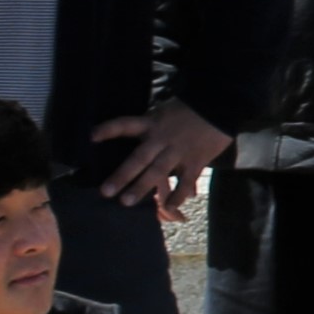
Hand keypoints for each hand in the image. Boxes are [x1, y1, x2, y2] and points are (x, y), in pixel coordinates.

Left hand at [93, 100, 223, 219]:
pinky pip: (185, 181)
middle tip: (106, 192)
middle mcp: (162, 139)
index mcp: (152, 123)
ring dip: (142, 187)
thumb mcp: (164, 112)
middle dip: (122, 175)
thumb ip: (150, 126)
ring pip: (158, 172)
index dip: (109, 129)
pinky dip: (177, 195)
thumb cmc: (188, 110)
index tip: (92, 136)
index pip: (126, 125)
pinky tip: (169, 207)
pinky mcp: (196, 160)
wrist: (221, 105)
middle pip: (139, 158)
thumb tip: (131, 136)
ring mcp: (179, 151)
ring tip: (126, 202)